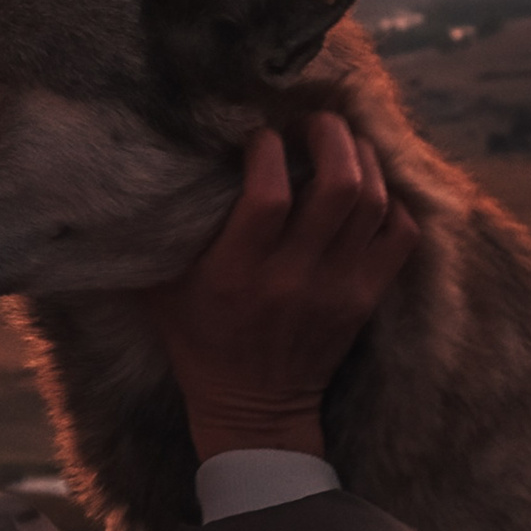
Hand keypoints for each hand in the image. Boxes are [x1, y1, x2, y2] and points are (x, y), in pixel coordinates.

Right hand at [144, 113, 420, 460]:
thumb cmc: (198, 341)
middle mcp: (293, 278)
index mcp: (237, 274)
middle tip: (313, 121)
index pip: (268, 195)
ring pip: (373, 202)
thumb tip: (129, 173)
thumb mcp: (158, 291)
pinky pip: (401, 235)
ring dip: (363, 158)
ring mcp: (338, 289)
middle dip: (330, 136)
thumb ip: (154, 236)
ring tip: (342, 142)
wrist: (254, 410)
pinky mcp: (367, 298)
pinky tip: (368, 185)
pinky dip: (392, 200)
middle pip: (337, 186)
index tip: (260, 135)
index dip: (269, 149)